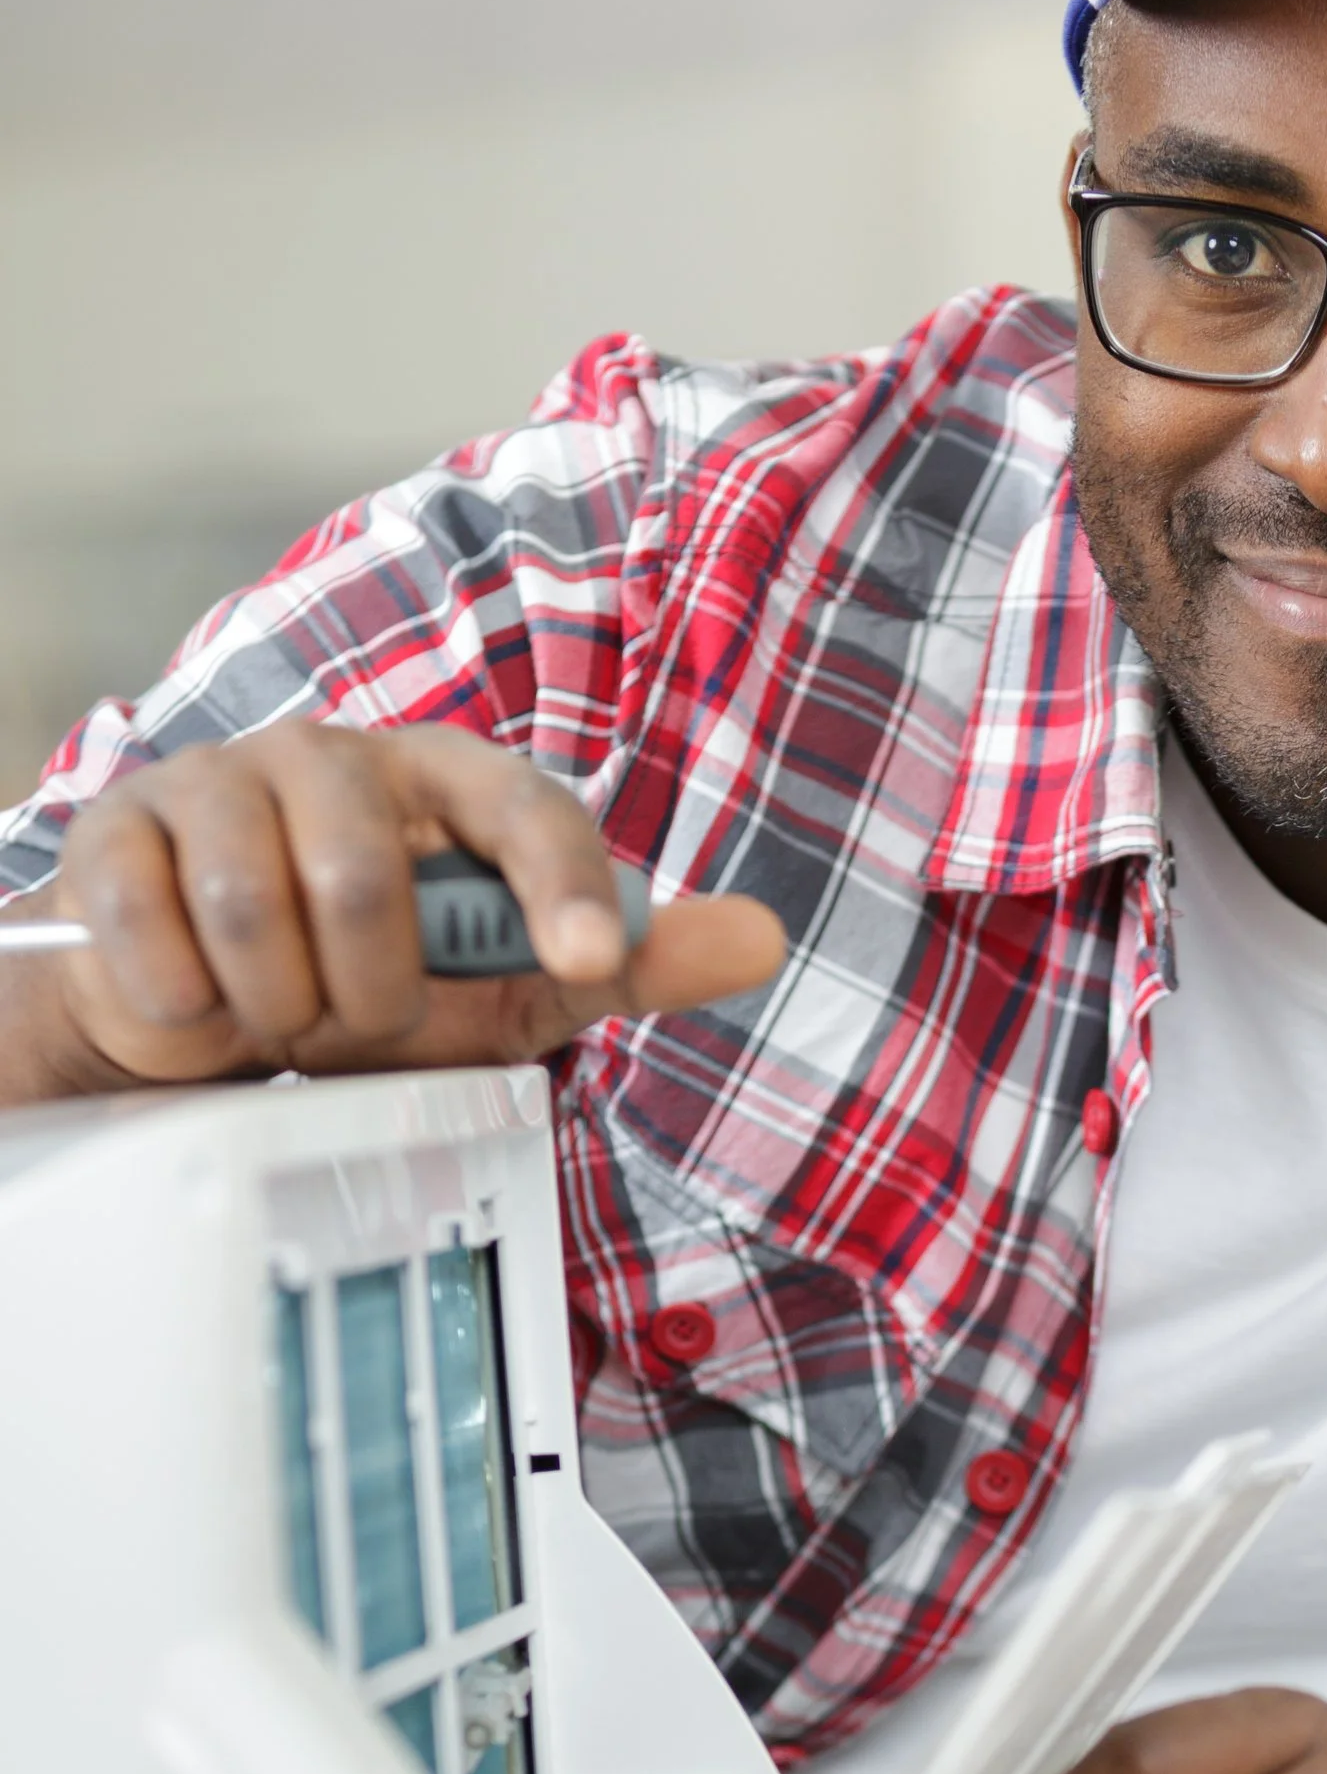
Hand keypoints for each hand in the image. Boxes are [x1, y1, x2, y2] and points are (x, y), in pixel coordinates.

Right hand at [8, 717, 783, 1094]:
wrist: (196, 1009)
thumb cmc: (364, 982)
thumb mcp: (502, 987)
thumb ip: (622, 959)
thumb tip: (763, 939)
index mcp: (443, 780)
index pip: (525, 807)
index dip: (564, 884)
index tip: (593, 960)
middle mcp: (330, 756)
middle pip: (364, 882)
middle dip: (366, 998)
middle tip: (354, 1017)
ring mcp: (215, 781)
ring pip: (257, 913)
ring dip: (278, 1008)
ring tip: (280, 1010)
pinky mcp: (117, 832)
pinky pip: (158, 935)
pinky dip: (188, 1003)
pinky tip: (195, 999)